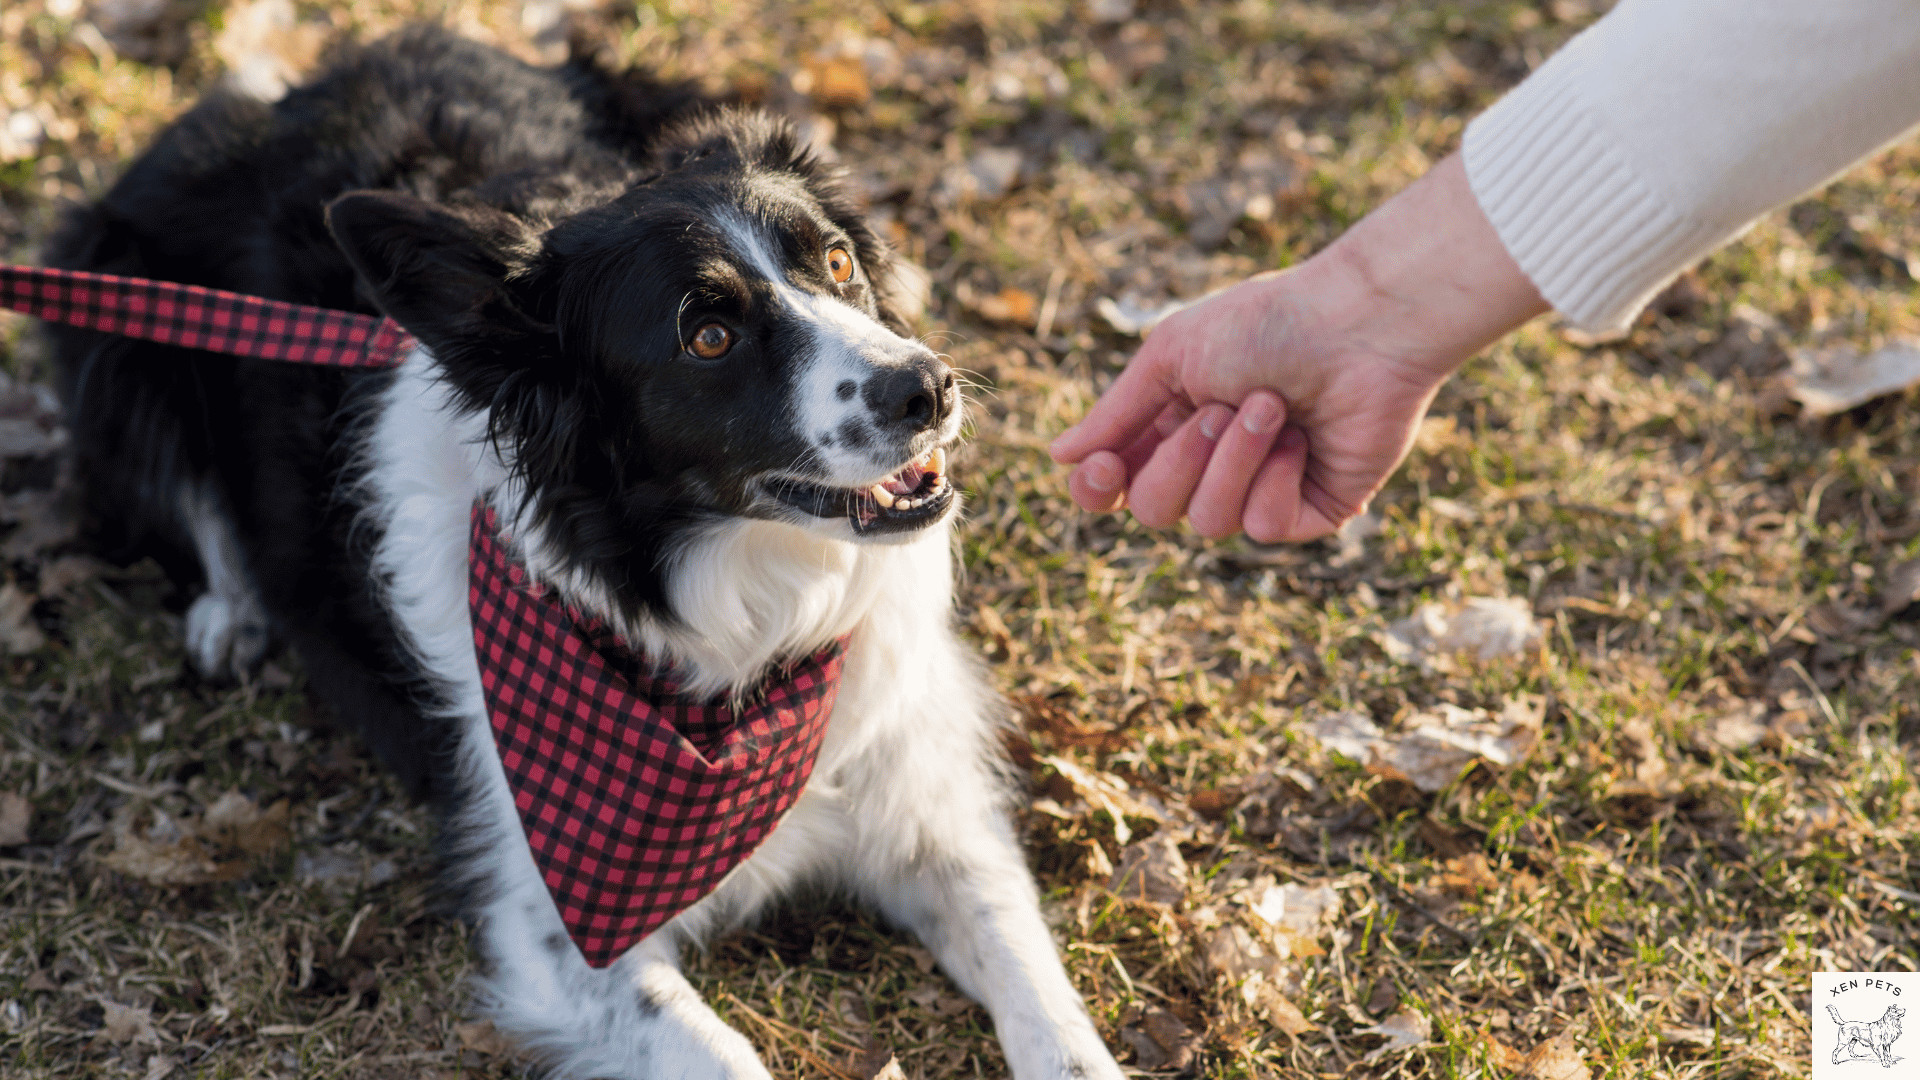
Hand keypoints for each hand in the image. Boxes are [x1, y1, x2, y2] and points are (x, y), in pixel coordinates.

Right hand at [1049, 153, 1547, 541]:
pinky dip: (1277, 478)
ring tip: (1275, 406)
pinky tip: (1304, 439)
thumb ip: (1117, 414)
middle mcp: (1212, 464)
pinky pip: (1264, 528)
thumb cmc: (1269, 324)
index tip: (1104, 465)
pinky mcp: (1310, 510)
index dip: (1099, 488)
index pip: (1115, 486)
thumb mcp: (1174, 357)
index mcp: (1172, 424)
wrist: (1360, 326)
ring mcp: (1261, 490)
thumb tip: (1057, 456)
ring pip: (1208, 523)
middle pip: (1154, 509)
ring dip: (1236, 460)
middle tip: (1222, 406)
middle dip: (1183, 459)